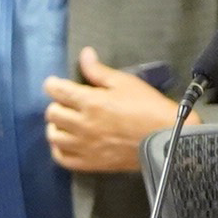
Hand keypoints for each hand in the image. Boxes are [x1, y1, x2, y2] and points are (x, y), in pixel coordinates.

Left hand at [42, 50, 180, 175]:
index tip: (56, 84)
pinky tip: (66, 142)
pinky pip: (62, 158)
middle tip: (68, 103)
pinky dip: (58, 149)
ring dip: (56, 126)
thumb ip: (99, 71)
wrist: (165, 138)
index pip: (57, 90)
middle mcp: (82, 125)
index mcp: (90, 102)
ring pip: (53, 136)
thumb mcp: (125, 82)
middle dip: (57, 104)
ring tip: (66, 122)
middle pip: (52, 113)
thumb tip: (84, 54)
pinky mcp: (90, 163)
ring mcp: (84, 146)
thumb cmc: (147, 107)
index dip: (53, 84)